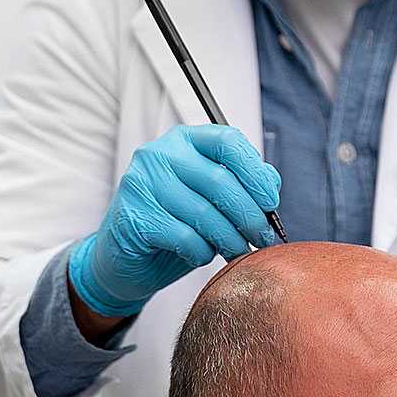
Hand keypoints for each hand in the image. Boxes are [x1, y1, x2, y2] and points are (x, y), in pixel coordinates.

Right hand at [69, 124, 280, 318]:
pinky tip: (202, 254)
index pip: (228, 141)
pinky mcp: (135, 216)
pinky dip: (203, 252)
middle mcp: (159, 153)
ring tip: (238, 250)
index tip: (270, 202)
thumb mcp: (211, 197)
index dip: (255, 173)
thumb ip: (242, 183)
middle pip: (221, 181)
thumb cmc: (176, 222)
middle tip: (262, 237)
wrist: (125, 257)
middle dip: (250, 215)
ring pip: (205, 213)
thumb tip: (270, 186)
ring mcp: (142, 183)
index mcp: (184, 140)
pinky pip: (186, 238)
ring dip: (231, 239)